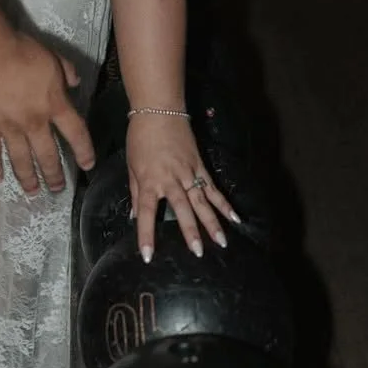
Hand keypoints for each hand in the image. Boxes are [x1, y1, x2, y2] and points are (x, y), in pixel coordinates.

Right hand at [0, 32, 95, 194]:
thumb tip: (76, 83)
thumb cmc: (22, 50)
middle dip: (54, 174)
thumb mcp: (53, 57)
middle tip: (57, 189)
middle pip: (48, 155)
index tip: (87, 165)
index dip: (84, 151)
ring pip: (21, 159)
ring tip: (32, 192)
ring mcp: (8, 127)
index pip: (75, 134)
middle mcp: (34, 122)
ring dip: (28, 178)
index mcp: (54, 104)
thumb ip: (67, 72)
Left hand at [127, 113, 239, 260]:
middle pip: (182, 209)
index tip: (149, 255)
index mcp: (150, 180)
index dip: (146, 234)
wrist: (158, 111)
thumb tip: (136, 217)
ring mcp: (188, 173)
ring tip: (222, 242)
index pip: (147, 212)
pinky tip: (235, 217)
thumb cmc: (140, 139)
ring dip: (213, 222)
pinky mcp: (200, 166)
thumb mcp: (132, 166)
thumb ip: (137, 193)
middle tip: (199, 252)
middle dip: (191, 231)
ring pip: (202, 201)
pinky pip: (213, 188)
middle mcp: (171, 179)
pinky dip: (224, 203)